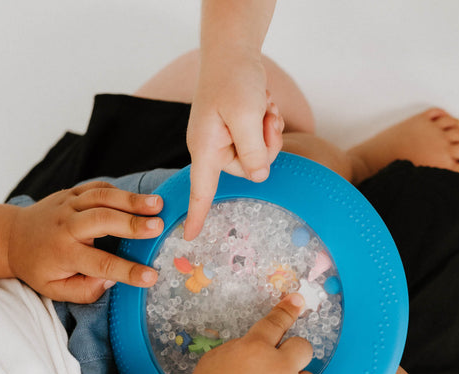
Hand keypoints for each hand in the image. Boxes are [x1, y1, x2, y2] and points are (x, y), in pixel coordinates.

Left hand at [7, 181, 163, 302]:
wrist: (13, 237)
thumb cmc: (40, 267)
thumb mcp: (56, 290)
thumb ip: (84, 291)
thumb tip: (110, 280)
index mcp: (64, 253)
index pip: (101, 264)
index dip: (127, 271)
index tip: (151, 277)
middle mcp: (65, 226)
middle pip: (102, 220)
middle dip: (132, 223)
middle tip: (158, 226)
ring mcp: (68, 205)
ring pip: (102, 197)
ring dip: (132, 199)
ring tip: (158, 204)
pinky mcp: (72, 192)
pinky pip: (98, 187)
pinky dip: (120, 191)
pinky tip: (140, 199)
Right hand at [173, 294, 315, 373]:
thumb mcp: (212, 363)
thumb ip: (240, 349)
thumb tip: (258, 345)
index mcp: (255, 350)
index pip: (277, 322)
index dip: (288, 310)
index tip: (297, 301)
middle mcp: (280, 369)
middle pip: (305, 348)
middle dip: (294, 355)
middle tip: (279, 370)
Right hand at [184, 53, 284, 240]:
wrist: (234, 52)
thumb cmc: (233, 79)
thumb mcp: (244, 116)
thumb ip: (252, 152)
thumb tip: (259, 177)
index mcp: (206, 148)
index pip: (200, 190)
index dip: (196, 215)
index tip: (189, 237)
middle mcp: (214, 149)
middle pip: (249, 169)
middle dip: (265, 145)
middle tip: (264, 117)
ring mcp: (227, 141)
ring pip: (260, 156)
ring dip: (269, 131)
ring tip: (262, 107)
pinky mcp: (239, 133)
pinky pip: (262, 141)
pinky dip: (268, 124)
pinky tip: (263, 106)